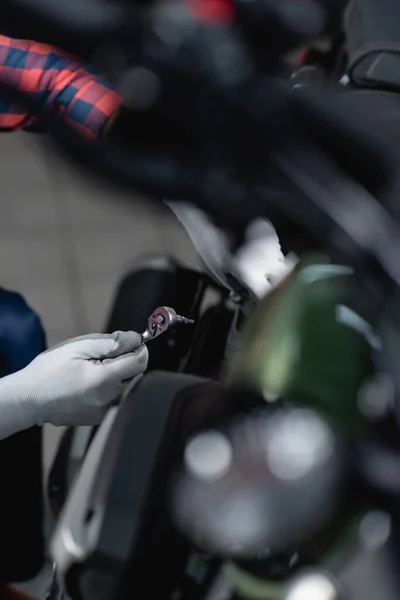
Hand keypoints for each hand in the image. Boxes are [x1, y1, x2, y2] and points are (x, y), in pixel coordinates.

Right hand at [0, 331, 147, 438]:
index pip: (140, 362)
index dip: (139, 349)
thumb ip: (110, 343)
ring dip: (118, 376)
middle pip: (135, 375)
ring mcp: (104, 412)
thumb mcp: (78, 347)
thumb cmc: (49, 371)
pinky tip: (89, 385)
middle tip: (104, 356)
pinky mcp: (98, 419)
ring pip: (125, 388)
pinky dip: (109, 389)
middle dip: (126, 362)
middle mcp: (109, 399)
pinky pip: (114, 399)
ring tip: (93, 371)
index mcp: (104, 379)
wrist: (29, 400)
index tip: (131, 343)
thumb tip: (134, 340)